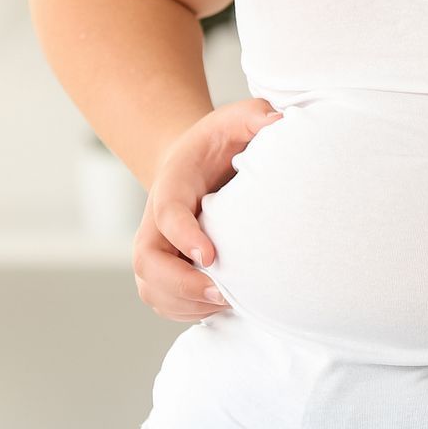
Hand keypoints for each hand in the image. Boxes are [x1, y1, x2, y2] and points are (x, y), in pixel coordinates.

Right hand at [131, 98, 280, 321]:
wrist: (195, 163)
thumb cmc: (219, 143)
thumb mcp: (236, 118)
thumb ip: (255, 116)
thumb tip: (280, 121)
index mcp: (172, 183)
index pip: (168, 211)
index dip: (184, 236)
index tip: (210, 255)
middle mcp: (155, 221)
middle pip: (147, 261)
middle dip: (180, 284)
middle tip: (221, 293)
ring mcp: (156, 248)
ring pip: (152, 289)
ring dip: (185, 304)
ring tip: (227, 304)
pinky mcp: (163, 271)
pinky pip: (164, 303)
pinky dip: (187, 313)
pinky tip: (220, 306)